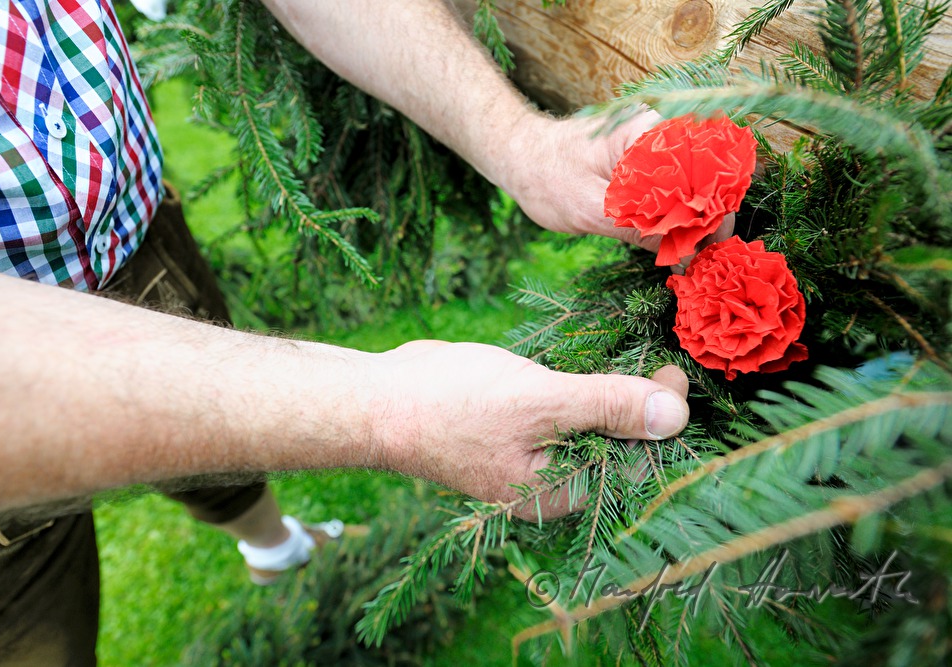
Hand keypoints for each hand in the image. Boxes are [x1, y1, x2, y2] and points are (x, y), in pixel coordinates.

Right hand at [372, 341, 688, 518]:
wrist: (378, 398)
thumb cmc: (452, 405)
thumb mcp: (540, 401)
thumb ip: (609, 406)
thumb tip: (679, 415)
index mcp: (559, 493)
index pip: (632, 464)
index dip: (662, 422)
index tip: (676, 373)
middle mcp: (550, 481)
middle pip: (617, 444)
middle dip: (644, 404)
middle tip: (666, 359)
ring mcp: (533, 454)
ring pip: (594, 423)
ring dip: (617, 390)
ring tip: (644, 354)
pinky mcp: (519, 426)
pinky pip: (567, 409)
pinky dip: (586, 385)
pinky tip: (603, 358)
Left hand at [504, 109, 734, 262]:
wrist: (518, 157)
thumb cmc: (544, 176)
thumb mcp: (589, 209)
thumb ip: (638, 230)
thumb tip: (685, 256)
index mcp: (649, 130)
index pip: (705, 167)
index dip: (716, 209)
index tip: (714, 246)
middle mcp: (660, 131)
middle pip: (706, 178)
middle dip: (709, 219)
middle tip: (706, 260)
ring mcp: (655, 146)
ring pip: (692, 187)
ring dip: (694, 221)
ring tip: (694, 257)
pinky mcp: (647, 163)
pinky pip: (675, 189)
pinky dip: (677, 216)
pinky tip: (676, 243)